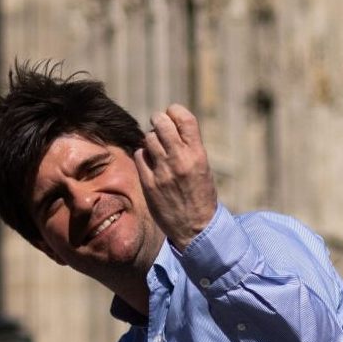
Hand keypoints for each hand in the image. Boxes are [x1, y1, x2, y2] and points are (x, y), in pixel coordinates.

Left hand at [134, 105, 218, 248]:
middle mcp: (179, 160)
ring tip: (158, 150)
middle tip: (161, 129)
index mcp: (197, 154)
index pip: (183, 117)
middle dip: (159, 121)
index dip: (175, 112)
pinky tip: (151, 164)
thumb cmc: (201, 196)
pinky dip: (144, 156)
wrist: (195, 229)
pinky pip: (140, 155)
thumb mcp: (203, 167)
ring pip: (148, 138)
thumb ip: (189, 146)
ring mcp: (162, 171)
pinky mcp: (149, 183)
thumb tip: (171, 126)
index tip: (173, 118)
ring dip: (152, 140)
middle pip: (161, 122)